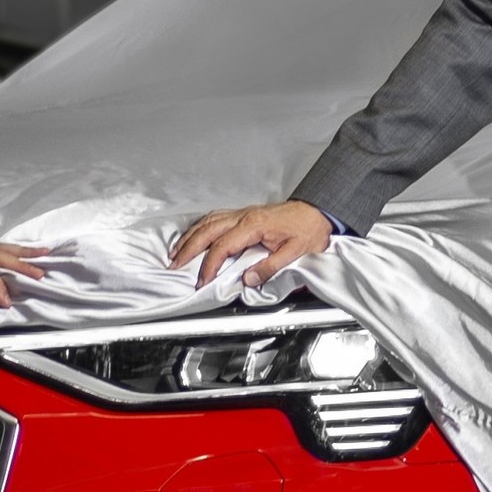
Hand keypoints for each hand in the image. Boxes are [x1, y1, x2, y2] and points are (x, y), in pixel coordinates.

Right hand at [172, 200, 336, 287]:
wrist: (318, 211)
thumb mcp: (295, 252)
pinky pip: (215, 217)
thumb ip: (270, 267)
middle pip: (207, 231)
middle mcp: (243, 216)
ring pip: (208, 222)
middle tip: (174, 264)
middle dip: (188, 249)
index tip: (201, 280)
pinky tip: (194, 234)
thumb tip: (248, 279)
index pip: (222, 247)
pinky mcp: (244, 214)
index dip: (209, 265)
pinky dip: (200, 226)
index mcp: (254, 226)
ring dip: (189, 237)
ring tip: (176, 251)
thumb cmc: (308, 229)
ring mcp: (242, 213)